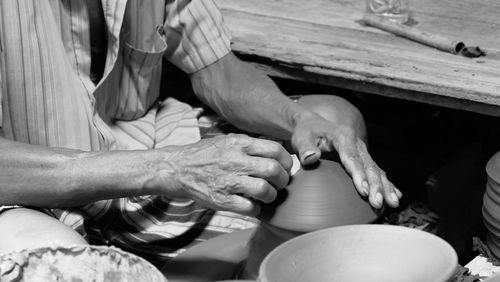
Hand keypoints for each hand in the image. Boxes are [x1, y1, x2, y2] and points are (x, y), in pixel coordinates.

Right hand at [160, 134, 292, 215]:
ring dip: (271, 195)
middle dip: (282, 180)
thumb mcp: (227, 140)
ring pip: (264, 190)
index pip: (275, 149)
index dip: (286, 161)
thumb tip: (276, 151)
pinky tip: (253, 206)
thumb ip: (250, 145)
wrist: (177, 168)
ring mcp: (228, 181)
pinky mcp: (221, 200)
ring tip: (267, 195)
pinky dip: (256, 209)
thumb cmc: (205, 154)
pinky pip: (249, 208)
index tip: (285, 168)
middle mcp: (235, 161)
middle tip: (279, 183)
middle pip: (273, 170)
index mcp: (239, 144)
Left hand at [291, 113, 401, 208]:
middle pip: (369, 165)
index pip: (352, 157)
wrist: (315, 125)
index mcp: (343, 136)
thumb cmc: (307, 132)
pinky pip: (377, 171)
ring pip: (377, 170)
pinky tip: (395, 195)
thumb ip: (305, 148)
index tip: (363, 191)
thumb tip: (311, 157)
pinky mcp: (363, 159)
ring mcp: (362, 151)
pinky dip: (387, 183)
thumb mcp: (301, 137)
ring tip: (393, 203)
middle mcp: (357, 143)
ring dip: (385, 187)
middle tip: (378, 203)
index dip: (359, 175)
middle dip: (375, 185)